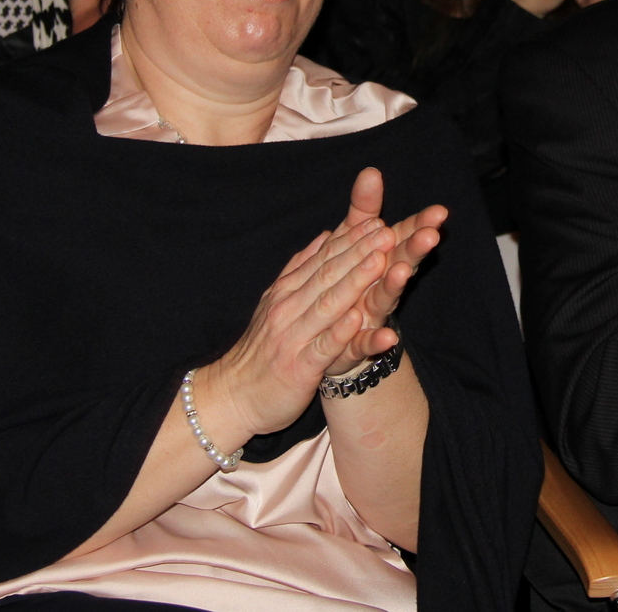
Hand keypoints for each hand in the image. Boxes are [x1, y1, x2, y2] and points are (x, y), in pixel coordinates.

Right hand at [208, 213, 406, 434]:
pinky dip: (340, 332)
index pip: (323, 259)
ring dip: (355, 282)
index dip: (350, 239)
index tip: (376, 221)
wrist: (231, 396)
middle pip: (328, 275)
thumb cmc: (260, 351)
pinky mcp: (298, 368)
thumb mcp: (275, 302)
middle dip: (359, 252)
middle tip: (387, 231)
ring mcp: (292, 337)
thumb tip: (324, 236)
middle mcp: (288, 309)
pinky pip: (322, 347)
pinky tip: (358, 318)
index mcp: (286, 292)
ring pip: (327, 304)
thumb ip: (300, 269)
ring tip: (380, 262)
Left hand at [322, 167, 445, 375]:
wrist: (333, 331)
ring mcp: (372, 311)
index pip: (404, 235)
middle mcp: (382, 281)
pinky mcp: (358, 340)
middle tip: (431, 234)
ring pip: (386, 296)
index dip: (421, 224)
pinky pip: (368, 340)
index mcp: (382, 254)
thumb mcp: (354, 238)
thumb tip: (371, 171)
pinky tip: (386, 337)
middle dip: (415, 248)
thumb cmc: (352, 277)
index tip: (439, 211)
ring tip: (401, 271)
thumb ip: (365, 208)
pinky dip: (377, 339)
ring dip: (395, 284)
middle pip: (401, 261)